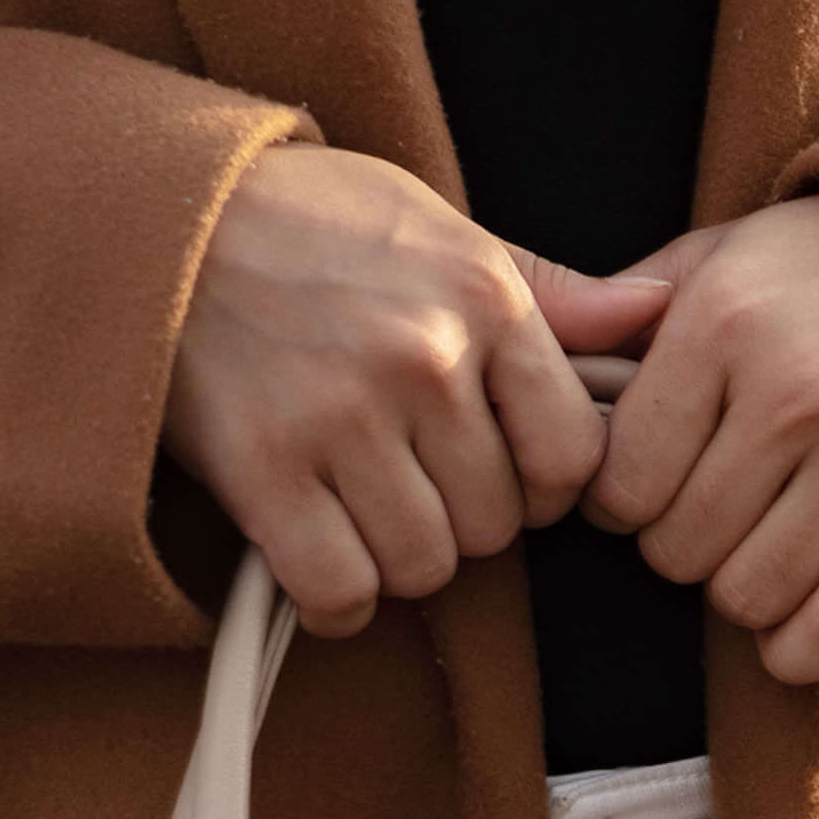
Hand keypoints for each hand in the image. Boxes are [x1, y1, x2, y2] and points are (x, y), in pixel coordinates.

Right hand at [165, 146, 671, 636]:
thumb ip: (550, 293)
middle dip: (460, 518)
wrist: (164, 220)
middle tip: (408, 476)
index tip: (499, 470)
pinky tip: (320, 554)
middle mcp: (422, 360)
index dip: (541, 486)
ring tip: (360, 502)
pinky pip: (342, 593)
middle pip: (496, 527)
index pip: (573, 458)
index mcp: (482, 299)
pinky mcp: (265, 472)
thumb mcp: (443, 229)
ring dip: (397, 558)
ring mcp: (341, 419)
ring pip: (425, 567)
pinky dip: (335, 598)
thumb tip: (655, 316)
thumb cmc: (312, 227)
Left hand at [585, 190, 818, 684]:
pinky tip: (797, 620)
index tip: (650, 487)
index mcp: (725, 320)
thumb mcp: (730, 249)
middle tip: (717, 511)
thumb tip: (550, 367)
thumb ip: (633, 312)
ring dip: (744, 592)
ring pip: (748, 599)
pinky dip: (802, 648)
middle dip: (682, 545)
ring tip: (764, 544)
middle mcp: (794, 389)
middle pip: (678, 553)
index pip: (621, 485)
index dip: (622, 504)